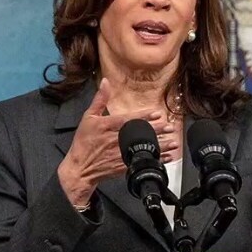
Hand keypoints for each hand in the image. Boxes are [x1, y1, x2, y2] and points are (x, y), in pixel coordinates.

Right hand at [58, 78, 177, 206]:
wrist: (79, 169)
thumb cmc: (83, 143)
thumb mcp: (88, 118)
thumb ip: (99, 100)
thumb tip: (106, 82)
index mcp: (106, 126)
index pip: (127, 120)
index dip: (143, 116)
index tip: (157, 113)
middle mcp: (113, 140)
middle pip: (138, 134)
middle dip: (156, 130)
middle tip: (169, 127)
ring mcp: (118, 154)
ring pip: (141, 148)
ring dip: (159, 146)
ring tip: (173, 142)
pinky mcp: (122, 166)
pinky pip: (140, 161)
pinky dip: (153, 160)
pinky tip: (164, 157)